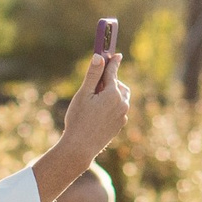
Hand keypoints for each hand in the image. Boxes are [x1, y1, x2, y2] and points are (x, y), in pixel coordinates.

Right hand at [41, 51, 131, 192]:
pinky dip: (112, 106)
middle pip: (119, 85)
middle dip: (110, 82)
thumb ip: (93, 75)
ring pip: (121, 97)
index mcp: (113, 93)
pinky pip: (119, 109)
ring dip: (112, 94)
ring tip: (96, 101)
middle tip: (95, 86)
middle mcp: (122, 103)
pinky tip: (98, 114)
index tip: (116, 54)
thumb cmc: (78, 120)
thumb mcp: (83, 94)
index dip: (112, 62)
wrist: (80, 148)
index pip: (113, 72)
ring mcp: (123, 115)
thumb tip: (99, 56)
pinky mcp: (120, 124)